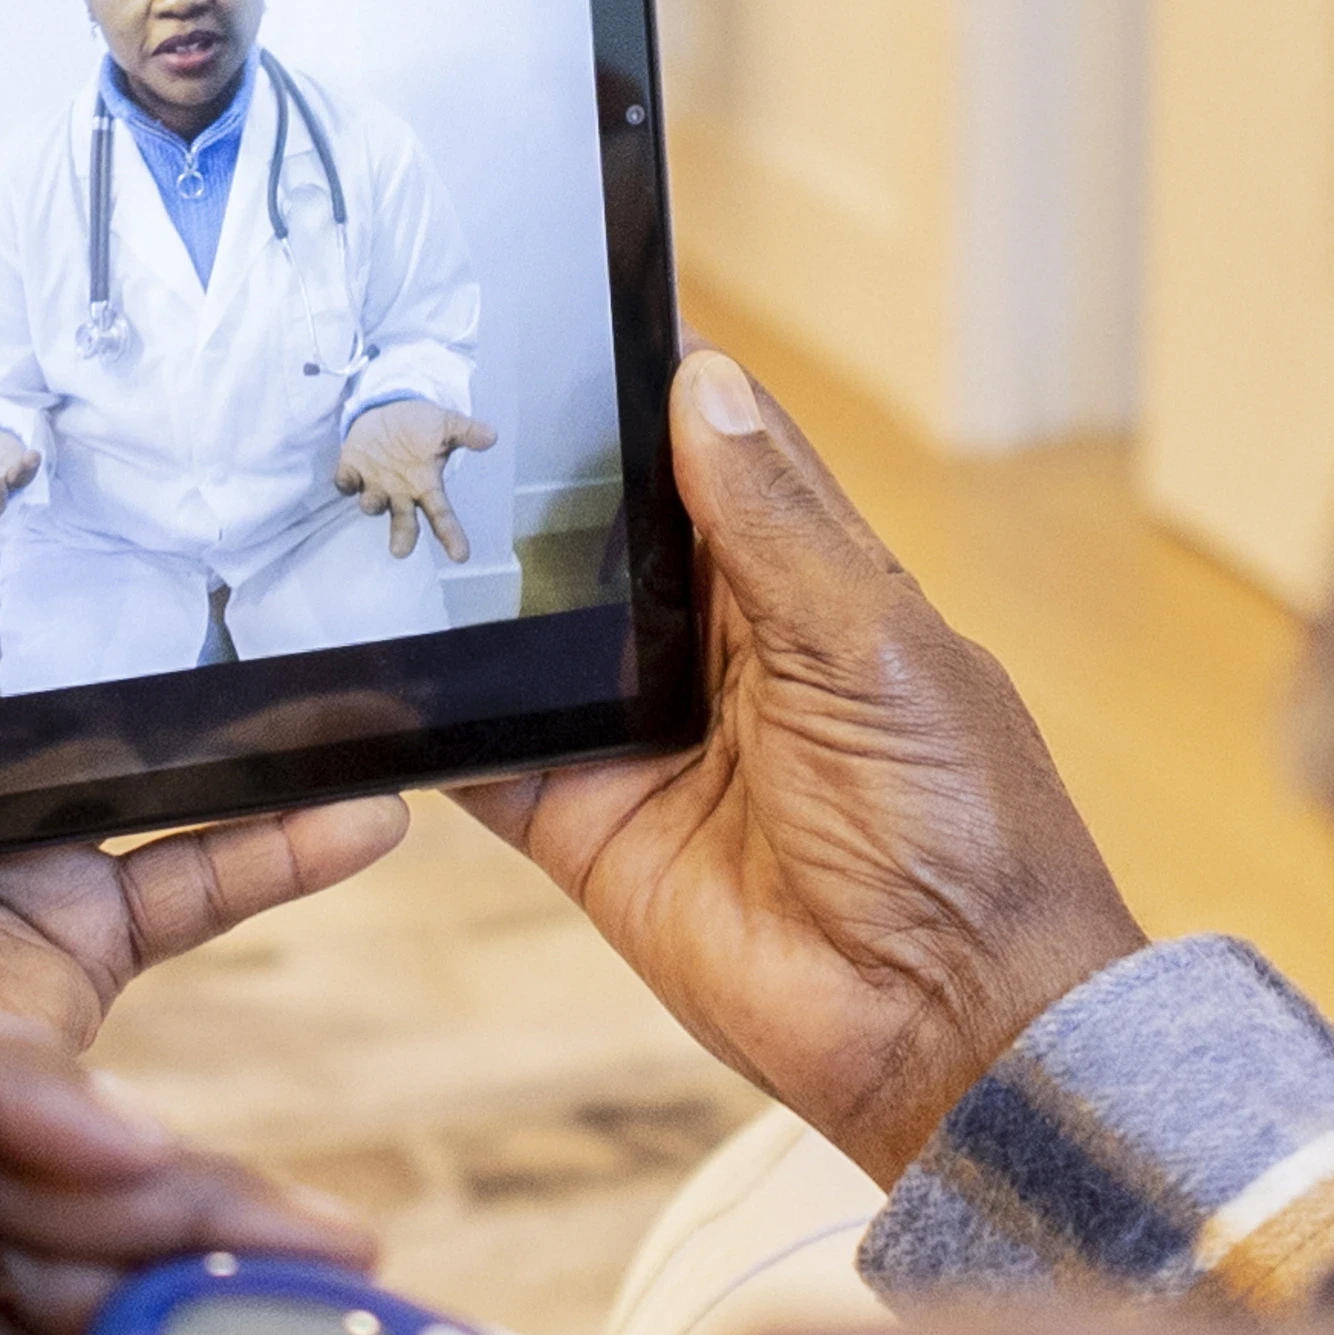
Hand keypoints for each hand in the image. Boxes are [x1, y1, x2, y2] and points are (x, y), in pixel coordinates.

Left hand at [0, 358, 402, 1044]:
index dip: (2, 513)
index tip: (87, 424)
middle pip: (62, 671)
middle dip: (154, 616)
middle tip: (254, 520)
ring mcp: (20, 854)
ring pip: (157, 764)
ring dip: (250, 726)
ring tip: (347, 658)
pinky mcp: (85, 936)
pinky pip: (204, 875)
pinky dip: (287, 847)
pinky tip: (363, 806)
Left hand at [331, 398, 497, 560]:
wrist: (389, 408)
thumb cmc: (420, 425)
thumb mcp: (446, 424)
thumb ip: (467, 432)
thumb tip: (492, 436)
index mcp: (426, 486)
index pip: (442, 516)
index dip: (451, 536)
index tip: (461, 556)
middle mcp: (400, 493)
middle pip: (403, 523)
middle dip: (402, 537)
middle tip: (400, 551)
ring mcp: (375, 484)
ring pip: (372, 504)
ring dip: (372, 503)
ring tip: (374, 501)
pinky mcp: (351, 470)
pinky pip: (346, 482)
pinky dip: (345, 482)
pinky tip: (347, 480)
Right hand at [454, 347, 1148, 1174]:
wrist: (945, 1022)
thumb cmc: (962, 829)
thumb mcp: (873, 644)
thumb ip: (772, 523)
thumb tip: (703, 384)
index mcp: (810, 583)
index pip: (708, 452)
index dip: (642, 389)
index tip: (557, 312)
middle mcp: (720, 651)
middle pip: (601, 539)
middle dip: (526, 486)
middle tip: (418, 406)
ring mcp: (645, 739)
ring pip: (534, 639)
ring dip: (471, 594)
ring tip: (378, 508)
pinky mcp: (587, 828)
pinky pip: (489, 760)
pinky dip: (433, 724)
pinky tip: (371, 670)